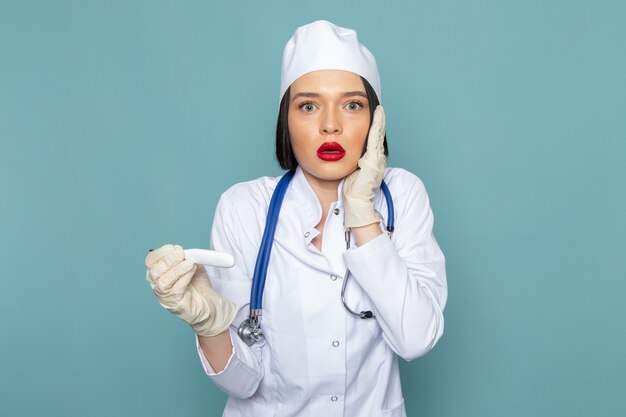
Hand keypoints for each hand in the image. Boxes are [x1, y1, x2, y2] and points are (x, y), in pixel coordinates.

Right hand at [145, 244, 236, 336]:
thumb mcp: (192, 265)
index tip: (175, 248)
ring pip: (163, 281)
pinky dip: (184, 277)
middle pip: (154, 272)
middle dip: (168, 260)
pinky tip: (192, 271)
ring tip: (189, 263)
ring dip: (177, 269)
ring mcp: (165, 297)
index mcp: (159, 275)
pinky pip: (176, 289)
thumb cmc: (198, 285)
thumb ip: (186, 257)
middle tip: (182, 254)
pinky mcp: (175, 304)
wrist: (210, 304)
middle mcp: (158, 286)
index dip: (161, 253)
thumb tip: (184, 252)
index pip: (150, 262)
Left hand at [342, 105, 386, 227]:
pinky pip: (375, 139)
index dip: (373, 129)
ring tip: (378, 110)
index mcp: (371, 163)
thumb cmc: (351, 193)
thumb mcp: (351, 174)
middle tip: (377, 109)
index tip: (372, 117)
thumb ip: (351, 164)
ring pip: (377, 136)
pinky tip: (376, 116)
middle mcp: (376, 160)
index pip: (372, 142)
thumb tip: (341, 158)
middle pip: (377, 137)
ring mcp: (377, 160)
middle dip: (378, 122)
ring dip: (378, 122)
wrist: (356, 205)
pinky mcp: (374, 160)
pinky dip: (377, 127)